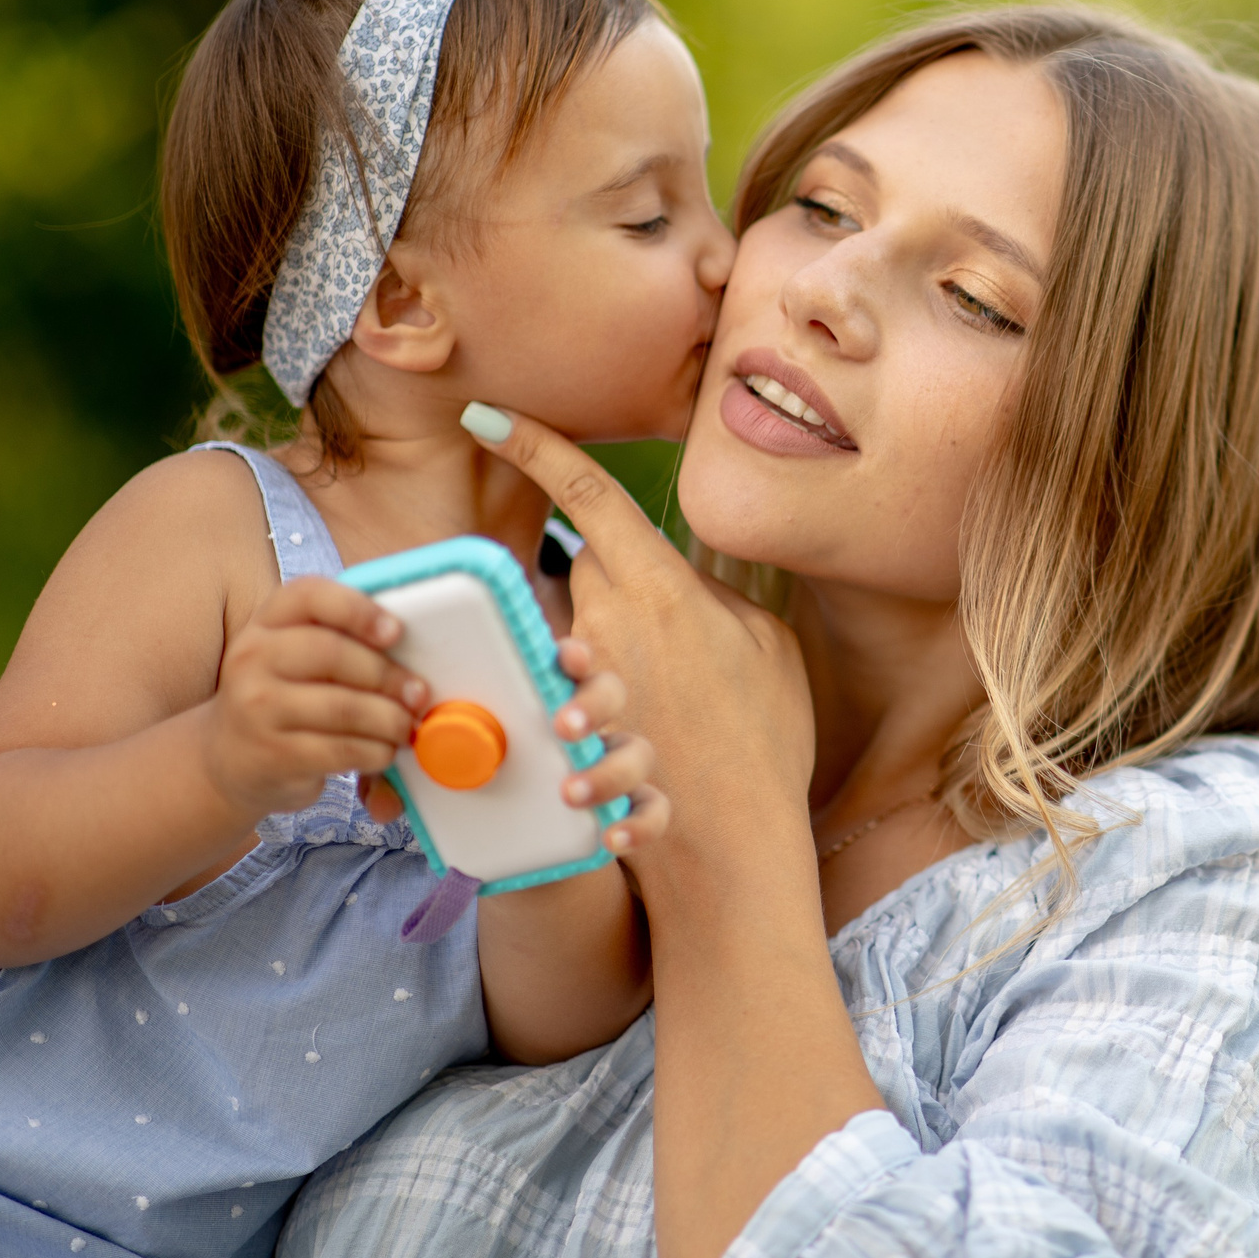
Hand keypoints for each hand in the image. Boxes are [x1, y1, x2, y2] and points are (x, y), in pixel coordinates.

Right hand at [203, 576, 425, 818]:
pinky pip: (340, 749)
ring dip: (390, 720)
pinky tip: (385, 751)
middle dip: (388, 676)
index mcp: (266, 621)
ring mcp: (256, 707)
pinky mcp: (272, 753)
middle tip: (418, 693)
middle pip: (334, 653)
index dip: (358, 609)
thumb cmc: (285, 696)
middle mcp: (251, 658)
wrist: (230, 758)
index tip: (395, 631)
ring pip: (343, 708)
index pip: (309, 595)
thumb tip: (412, 655)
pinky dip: (376, 751)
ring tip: (406, 726)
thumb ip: (340, 639)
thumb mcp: (297, 656)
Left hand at [350, 634, 669, 852]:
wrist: (507, 845)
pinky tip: (612, 834)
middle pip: (612, 691)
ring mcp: (612, 764)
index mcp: (542, 696)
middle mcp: (586, 724)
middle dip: (592, 704)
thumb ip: (402, 775)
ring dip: (608, 768)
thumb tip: (381, 800)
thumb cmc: (472, 784)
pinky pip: (655, 808)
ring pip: (639, 751)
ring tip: (569, 791)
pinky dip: (641, 820)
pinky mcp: (628, 807)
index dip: (571, 652)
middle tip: (560, 726)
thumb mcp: (430, 773)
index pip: (567, 659)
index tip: (558, 657)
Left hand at [458, 404, 815, 874]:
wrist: (745, 842)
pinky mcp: (573, 735)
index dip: (535, 447)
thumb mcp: (766, 644)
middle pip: (581, 567)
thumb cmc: (770, 736)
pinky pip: (567, 717)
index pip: (589, 495)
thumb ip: (714, 600)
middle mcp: (613, 627)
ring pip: (566, 636)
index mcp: (661, 588)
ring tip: (616, 706)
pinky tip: (611, 784)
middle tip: (657, 626)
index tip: (489, 415)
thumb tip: (680, 580)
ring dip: (591, 661)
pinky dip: (589, 744)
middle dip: (605, 578)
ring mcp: (588, 682)